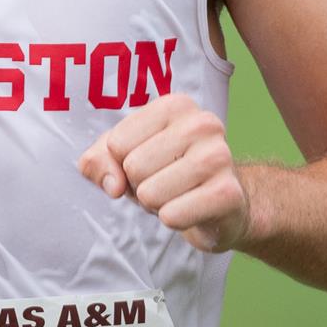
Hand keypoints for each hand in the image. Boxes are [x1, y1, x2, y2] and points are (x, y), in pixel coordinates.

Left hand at [77, 94, 250, 252]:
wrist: (222, 204)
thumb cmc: (167, 172)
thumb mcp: (124, 158)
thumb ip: (98, 160)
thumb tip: (113, 184)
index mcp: (176, 105)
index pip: (116, 144)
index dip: (122, 164)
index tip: (148, 164)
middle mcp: (202, 123)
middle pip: (133, 168)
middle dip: (140, 186)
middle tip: (165, 184)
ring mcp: (219, 156)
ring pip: (150, 194)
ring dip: (156, 205)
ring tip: (177, 196)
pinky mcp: (228, 193)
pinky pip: (172, 216)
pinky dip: (173, 220)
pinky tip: (191, 210)